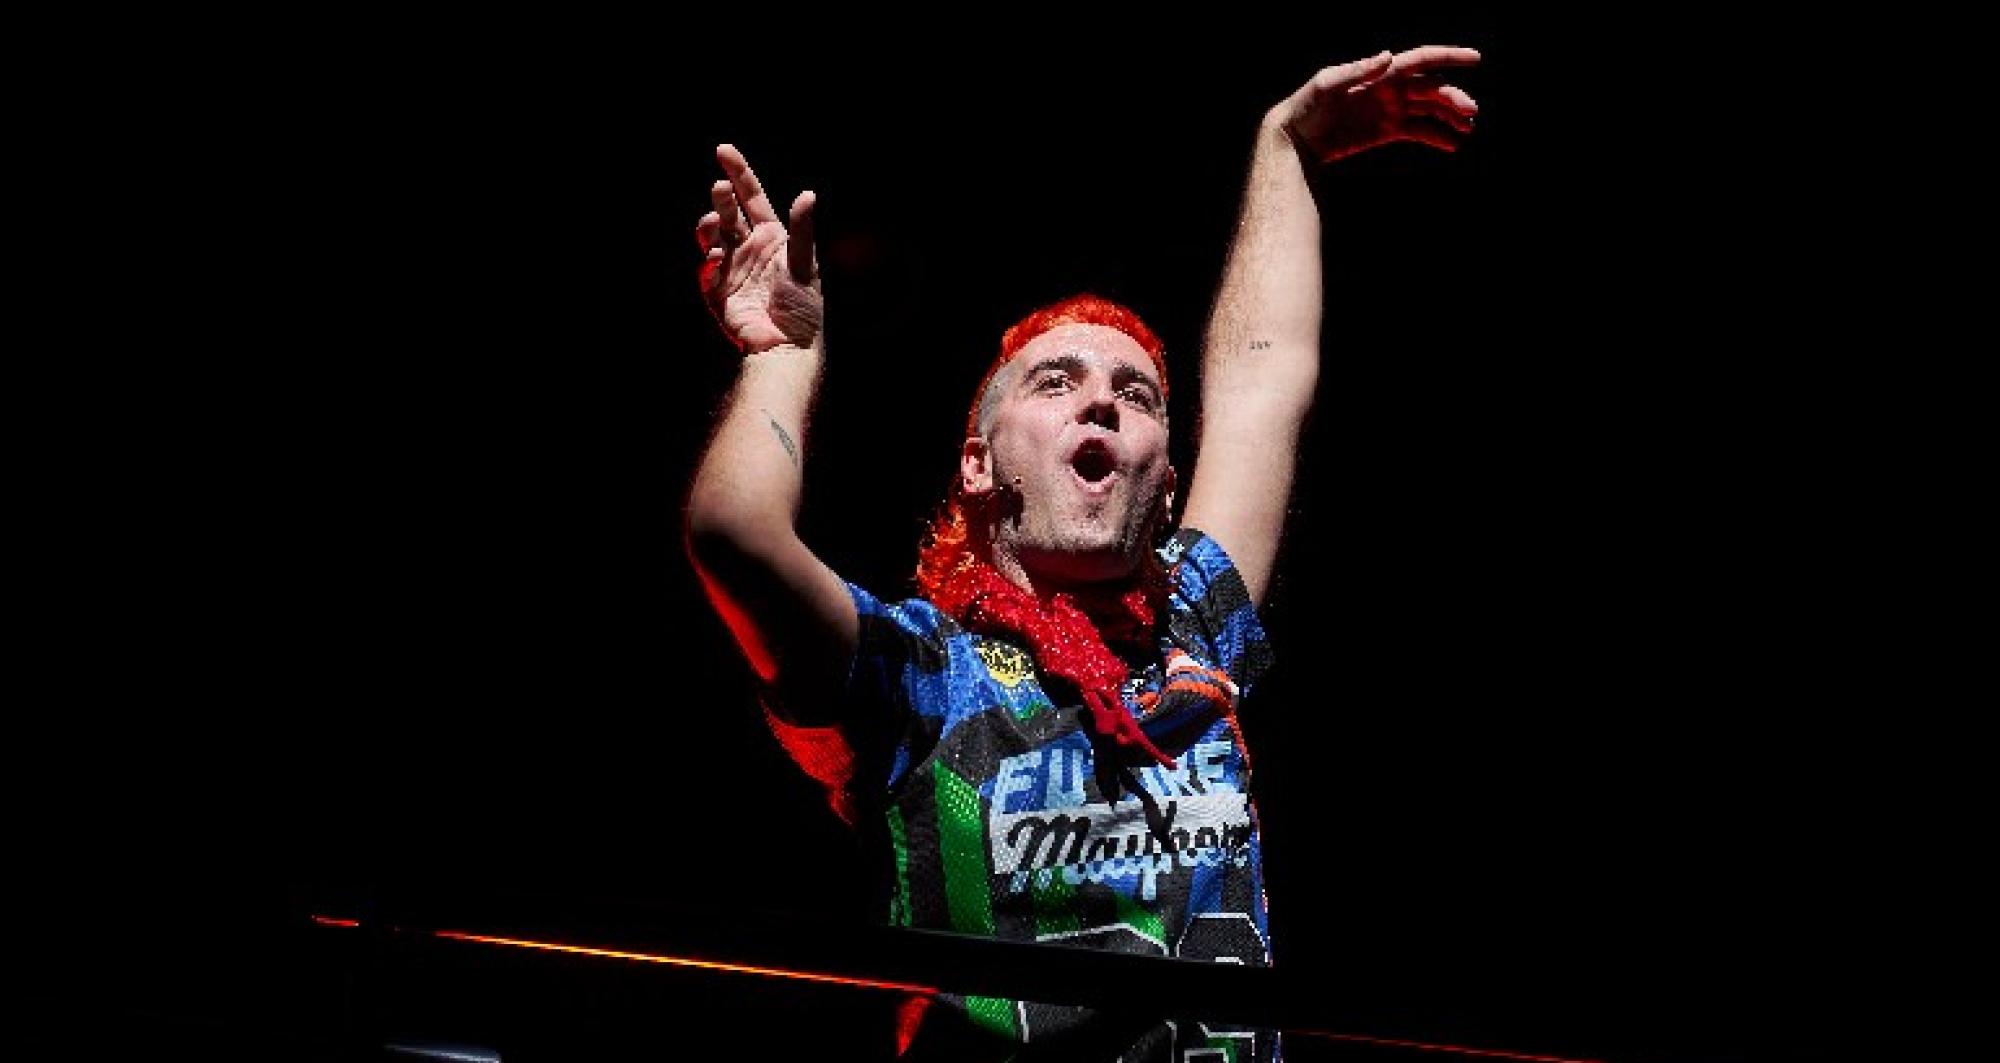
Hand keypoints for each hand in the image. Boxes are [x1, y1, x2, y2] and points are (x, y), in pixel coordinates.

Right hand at [695, 144, 821, 354]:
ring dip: (709, 225)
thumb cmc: (803, 308)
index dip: (739, 172)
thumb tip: (808, 194)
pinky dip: (707, 261)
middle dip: (722, 197)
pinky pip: (706, 270)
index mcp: (772, 237)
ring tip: (713, 222)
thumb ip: (803, 231)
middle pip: (729, 212)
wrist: (786, 348)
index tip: (723, 149)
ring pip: (712, 235)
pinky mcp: (716, 290)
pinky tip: (715, 258)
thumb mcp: (806, 265)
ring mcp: (731, 267)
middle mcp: (749, 248)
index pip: (752, 197)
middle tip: (719, 188)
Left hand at [1271, 46, 1480, 163]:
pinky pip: (1417, 132)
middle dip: (1453, 98)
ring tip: (1467, 129)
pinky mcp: (1385, 131)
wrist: (1295, 137)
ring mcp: (1389, 109)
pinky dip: (1435, 137)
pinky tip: (1452, 144)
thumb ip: (1358, 71)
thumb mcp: (1328, 85)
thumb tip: (1389, 55)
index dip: (1450, 57)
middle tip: (1471, 113)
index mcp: (1380, 72)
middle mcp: (1389, 88)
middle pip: (1432, 88)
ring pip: (1429, 110)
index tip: (1476, 58)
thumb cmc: (1307, 105)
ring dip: (1450, 117)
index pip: (1422, 60)